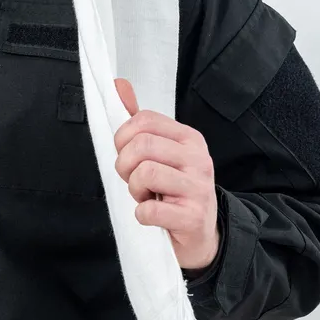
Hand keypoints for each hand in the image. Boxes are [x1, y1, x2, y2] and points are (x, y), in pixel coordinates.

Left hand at [112, 77, 220, 271]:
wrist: (201, 235)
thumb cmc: (173, 190)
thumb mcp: (159, 152)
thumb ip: (138, 121)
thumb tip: (119, 85)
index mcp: (189, 138)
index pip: (144, 120)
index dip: (123, 139)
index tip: (127, 155)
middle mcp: (198, 158)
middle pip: (142, 145)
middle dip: (125, 165)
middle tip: (133, 179)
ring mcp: (198, 188)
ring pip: (145, 173)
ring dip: (135, 189)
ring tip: (146, 196)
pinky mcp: (193, 217)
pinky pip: (150, 209)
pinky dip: (142, 214)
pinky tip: (152, 215)